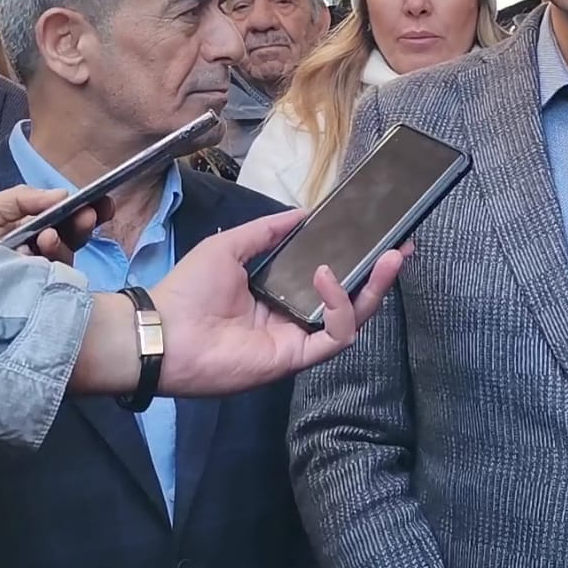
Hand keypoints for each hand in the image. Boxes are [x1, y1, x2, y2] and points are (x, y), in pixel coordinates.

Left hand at [0, 185, 112, 265]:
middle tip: (87, 215)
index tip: (100, 200)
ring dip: (67, 240)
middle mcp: (37, 246)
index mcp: (26, 224)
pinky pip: (58, 275)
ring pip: (70, 252)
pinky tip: (39, 254)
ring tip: (49, 237)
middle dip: (84, 220)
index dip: (83, 206)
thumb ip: (20, 199)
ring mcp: (39, 271)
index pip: (62, 213)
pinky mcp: (37, 291)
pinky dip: (55, 259)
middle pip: (73, 232)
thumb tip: (63, 194)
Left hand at [148, 210, 405, 395]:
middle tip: (403, 247)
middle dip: (381, 274)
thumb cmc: (190, 288)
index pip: (331, 277)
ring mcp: (299, 338)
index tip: (381, 236)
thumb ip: (268, 230)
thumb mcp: (230, 246)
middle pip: (352, 298)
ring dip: (374, 288)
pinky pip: (334, 336)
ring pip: (353, 318)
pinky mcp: (296, 356)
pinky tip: (330, 277)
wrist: (164, 331)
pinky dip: (339, 307)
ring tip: (388, 258)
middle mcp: (295, 316)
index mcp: (281, 291)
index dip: (358, 259)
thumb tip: (306, 211)